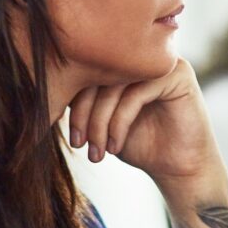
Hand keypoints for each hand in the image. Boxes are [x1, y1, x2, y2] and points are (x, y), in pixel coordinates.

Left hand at [67, 58, 227, 211]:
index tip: (72, 138)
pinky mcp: (178, 76)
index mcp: (125, 62)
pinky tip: (116, 145)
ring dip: (100, 122)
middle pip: (99, 73)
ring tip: (98, 151)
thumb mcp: (104, 123)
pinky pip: (136, 92)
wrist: (179, 169)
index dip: (73, 102)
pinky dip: (120, 122)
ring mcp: (162, 63)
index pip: (88, 69)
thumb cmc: (142, 145)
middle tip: (81, 144)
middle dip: (85, 114)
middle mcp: (143, 57)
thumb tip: (49, 91)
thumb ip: (85, 103)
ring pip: (116, 83)